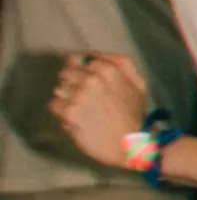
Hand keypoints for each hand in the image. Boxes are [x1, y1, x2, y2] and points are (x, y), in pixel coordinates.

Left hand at [51, 50, 150, 176]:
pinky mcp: (70, 113)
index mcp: (108, 69)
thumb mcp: (139, 83)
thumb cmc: (134, 115)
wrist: (129, 145)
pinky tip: (73, 118)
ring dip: (65, 98)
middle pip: (65, 73)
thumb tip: (95, 54)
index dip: (78, 71)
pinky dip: (60, 112)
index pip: (76, 59)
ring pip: (58, 89)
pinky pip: (53, 105)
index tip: (83, 82)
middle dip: (70, 84)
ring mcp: (80, 95)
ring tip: (79, 110)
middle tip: (81, 98)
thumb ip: (121, 63)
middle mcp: (92, 79)